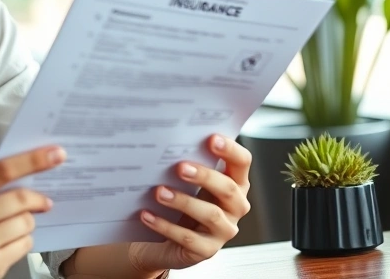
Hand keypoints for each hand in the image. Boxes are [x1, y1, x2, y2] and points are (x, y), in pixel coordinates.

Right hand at [0, 146, 66, 278]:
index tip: (55, 154)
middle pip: (21, 200)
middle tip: (44, 200)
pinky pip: (24, 247)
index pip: (2, 170)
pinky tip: (6, 242)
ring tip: (14, 224)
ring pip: (26, 224)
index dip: (33, 160)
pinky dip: (21, 241)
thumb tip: (13, 166)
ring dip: (27, 222)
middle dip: (38, 199)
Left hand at [128, 134, 251, 273]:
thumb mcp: (188, 182)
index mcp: (235, 183)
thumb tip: (168, 140)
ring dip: (183, 202)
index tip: (211, 139)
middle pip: (228, 188)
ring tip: (159, 192)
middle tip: (179, 167)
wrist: (165, 240)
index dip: (230, 150)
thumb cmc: (181, 203)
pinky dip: (165, 225)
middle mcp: (236, 207)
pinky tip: (147, 215)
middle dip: (204, 176)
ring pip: (210, 215)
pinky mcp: (207, 250)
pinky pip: (187, 238)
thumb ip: (187, 163)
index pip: (242, 162)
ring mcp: (224, 230)